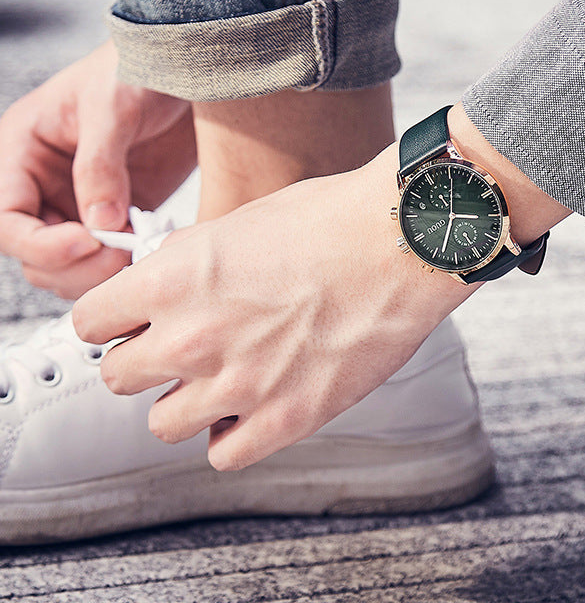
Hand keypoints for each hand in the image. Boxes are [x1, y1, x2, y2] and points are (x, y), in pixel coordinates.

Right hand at [0, 40, 195, 297]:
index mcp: (21, 153)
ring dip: (100, 273)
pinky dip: (127, 264)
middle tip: (122, 257)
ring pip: (71, 266)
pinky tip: (153, 252)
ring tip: (140, 255)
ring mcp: (80, 204)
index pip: (5, 220)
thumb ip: (101, 165)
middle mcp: (43, 185)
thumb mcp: (113, 106)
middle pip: (34, 255)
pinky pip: (110, 256)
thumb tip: (100, 224)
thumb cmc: (136, 68)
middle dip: (74, 266)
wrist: (183, 69)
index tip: (87, 242)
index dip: (39, 244)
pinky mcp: (119, 213)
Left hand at [73, 145, 474, 470]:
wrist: (402, 241)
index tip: (132, 322)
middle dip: (144, 361)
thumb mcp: (237, 222)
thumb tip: (161, 290)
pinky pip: (222, 454)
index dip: (112, 320)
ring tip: (224, 377)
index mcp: (173, 279)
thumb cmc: (329, 221)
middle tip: (182, 347)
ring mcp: (239, 385)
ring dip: (185, 401)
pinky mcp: (287, 418)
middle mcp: (193, 338)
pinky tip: (254, 405)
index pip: (90, 322)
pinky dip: (230, 434)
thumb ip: (185, 263)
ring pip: (161, 424)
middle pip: (116, 376)